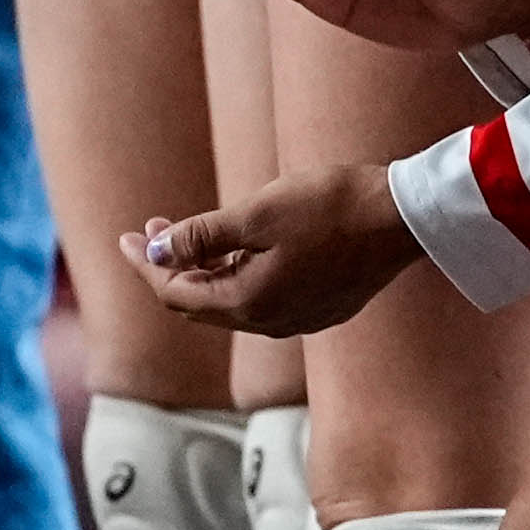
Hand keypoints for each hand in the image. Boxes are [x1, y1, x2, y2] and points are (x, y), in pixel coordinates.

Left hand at [125, 165, 429, 335]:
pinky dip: (239, 273)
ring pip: (233, 301)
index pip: (176, 293)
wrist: (403, 217)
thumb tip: (154, 250)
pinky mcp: (323, 304)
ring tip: (193, 230)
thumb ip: (201, 236)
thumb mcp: (255, 213)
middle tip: (152, 227)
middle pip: (202, 303)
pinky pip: (263, 297)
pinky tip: (240, 245)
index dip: (145, 263)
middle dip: (170, 266)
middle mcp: (271, 322)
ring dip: (206, 268)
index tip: (125, 236)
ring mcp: (299, 317)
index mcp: (249, 304)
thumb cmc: (330, 207)